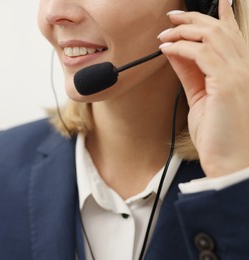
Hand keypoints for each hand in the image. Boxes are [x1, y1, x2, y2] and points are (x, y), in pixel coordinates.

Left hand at [158, 0, 248, 176]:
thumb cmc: (218, 134)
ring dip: (184, 31)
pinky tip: (167, 48)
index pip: (231, 35)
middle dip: (194, 19)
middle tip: (172, 17)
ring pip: (212, 37)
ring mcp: (238, 75)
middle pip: (220, 30)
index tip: (201, 7)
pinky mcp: (228, 83)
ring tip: (165, 33)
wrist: (230, 162)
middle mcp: (243, 69)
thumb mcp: (200, 97)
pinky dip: (181, 47)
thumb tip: (174, 52)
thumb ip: (190, 73)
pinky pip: (201, 54)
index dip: (219, 16)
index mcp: (239, 72)